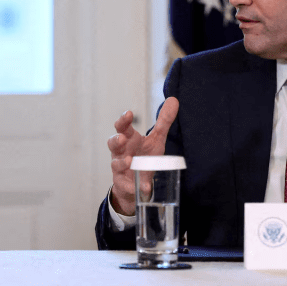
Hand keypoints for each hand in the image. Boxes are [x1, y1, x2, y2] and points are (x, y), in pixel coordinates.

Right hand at [107, 97, 179, 214]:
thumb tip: (174, 99)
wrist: (138, 183)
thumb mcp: (157, 139)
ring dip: (121, 162)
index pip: (123, 127)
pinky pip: (127, 185)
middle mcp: (121, 152)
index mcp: (129, 139)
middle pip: (113, 143)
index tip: (129, 114)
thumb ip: (163, 121)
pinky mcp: (124, 184)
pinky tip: (144, 186)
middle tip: (122, 137)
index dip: (124, 120)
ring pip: (115, 163)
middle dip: (116, 140)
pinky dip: (136, 185)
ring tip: (129, 161)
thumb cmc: (145, 157)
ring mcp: (120, 168)